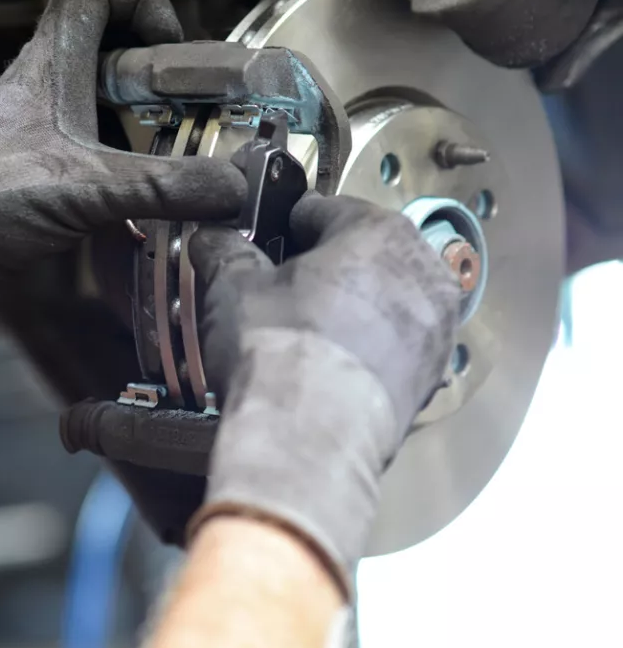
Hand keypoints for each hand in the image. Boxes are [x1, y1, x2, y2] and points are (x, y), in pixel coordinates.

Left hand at [0, 0, 247, 393]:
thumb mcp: (85, 191)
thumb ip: (163, 187)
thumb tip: (232, 187)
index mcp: (49, 67)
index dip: (141, 1)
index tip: (171, 47)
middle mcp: (40, 90)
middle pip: (107, 51)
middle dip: (155, 79)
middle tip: (187, 115)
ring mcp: (34, 132)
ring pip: (99, 107)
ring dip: (140, 130)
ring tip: (174, 166)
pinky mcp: (30, 173)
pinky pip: (87, 157)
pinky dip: (119, 175)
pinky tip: (139, 214)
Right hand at [188, 193, 460, 598]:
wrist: (308, 437)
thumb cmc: (280, 350)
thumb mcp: (232, 287)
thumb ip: (224, 251)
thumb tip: (212, 239)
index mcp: (377, 231)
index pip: (325, 209)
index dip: (285, 225)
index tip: (266, 241)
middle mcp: (421, 271)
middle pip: (364, 255)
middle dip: (325, 268)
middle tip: (281, 291)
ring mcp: (435, 328)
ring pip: (384, 302)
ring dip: (350, 309)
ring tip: (303, 334)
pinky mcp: (431, 378)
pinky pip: (394, 347)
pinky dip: (365, 350)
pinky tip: (325, 368)